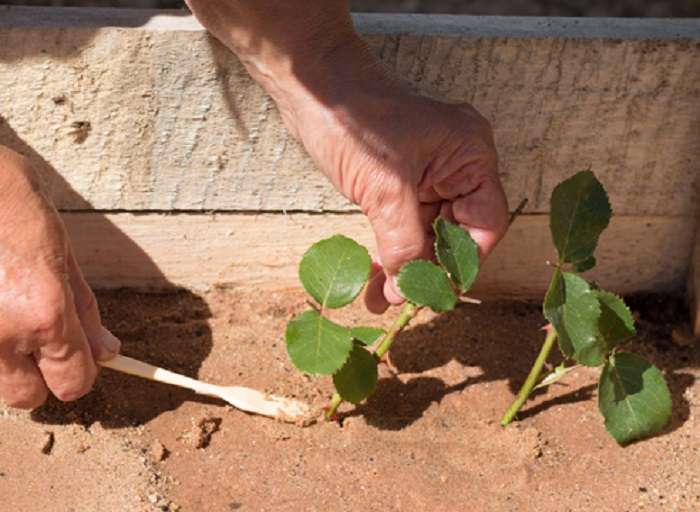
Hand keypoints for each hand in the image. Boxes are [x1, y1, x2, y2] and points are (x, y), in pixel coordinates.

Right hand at [0, 147, 119, 408]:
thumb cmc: (16, 210)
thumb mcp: (64, 258)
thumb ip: (85, 314)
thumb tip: (108, 352)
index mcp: (45, 314)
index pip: (73, 383)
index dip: (77, 375)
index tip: (76, 362)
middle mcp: (1, 334)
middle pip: (26, 397)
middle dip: (36, 377)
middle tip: (35, 340)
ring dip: (2, 360)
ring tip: (3, 313)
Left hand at [271, 41, 508, 312]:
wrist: (312, 87)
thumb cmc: (354, 119)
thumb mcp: (385, 187)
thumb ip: (404, 242)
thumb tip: (409, 288)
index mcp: (471, 156)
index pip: (485, 225)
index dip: (463, 262)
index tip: (437, 293)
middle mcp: (457, 166)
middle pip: (456, 234)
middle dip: (428, 269)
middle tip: (403, 300)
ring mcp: (428, 175)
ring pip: (427, 235)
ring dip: (404, 266)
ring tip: (380, 299)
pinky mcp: (401, 183)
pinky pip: (404, 226)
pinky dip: (390, 251)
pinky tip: (374, 278)